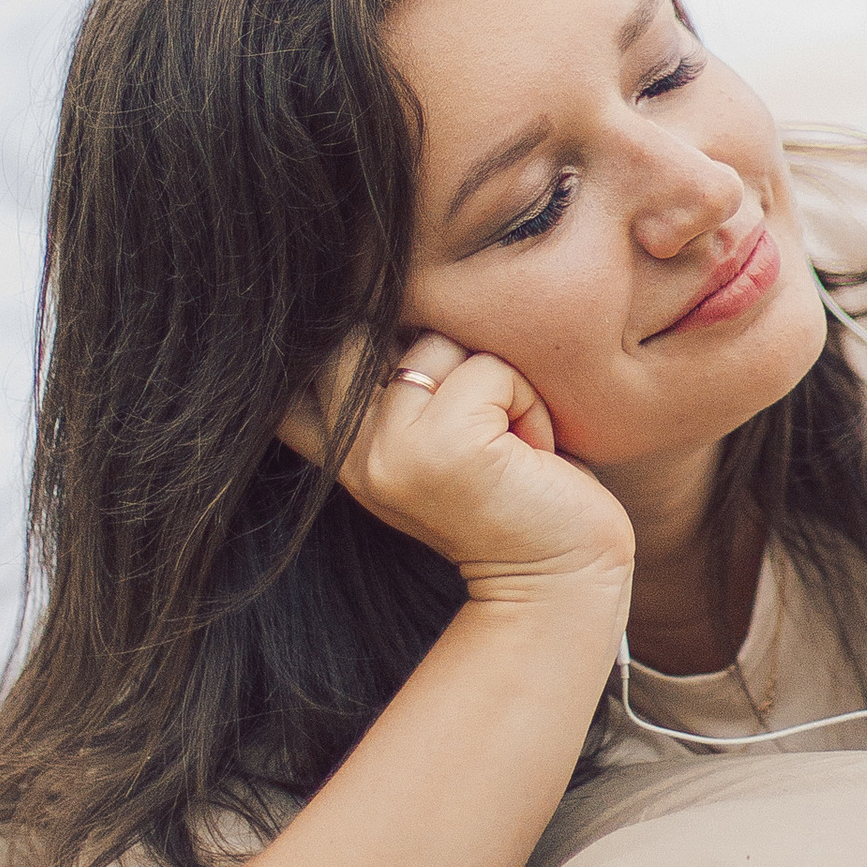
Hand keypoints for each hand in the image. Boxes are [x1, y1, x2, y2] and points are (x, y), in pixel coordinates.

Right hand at [278, 332, 633, 607]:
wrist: (561, 579)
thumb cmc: (517, 494)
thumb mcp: (438, 440)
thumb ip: (398, 388)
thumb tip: (381, 287)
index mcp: (343, 454)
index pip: (305, 364)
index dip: (341, 328)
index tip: (380, 326)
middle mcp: (354, 455)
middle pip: (360, 332)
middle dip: (433, 349)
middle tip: (479, 408)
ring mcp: (392, 452)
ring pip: (437, 345)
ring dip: (496, 382)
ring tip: (511, 442)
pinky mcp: (446, 448)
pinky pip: (490, 371)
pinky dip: (528, 402)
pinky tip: (532, 455)